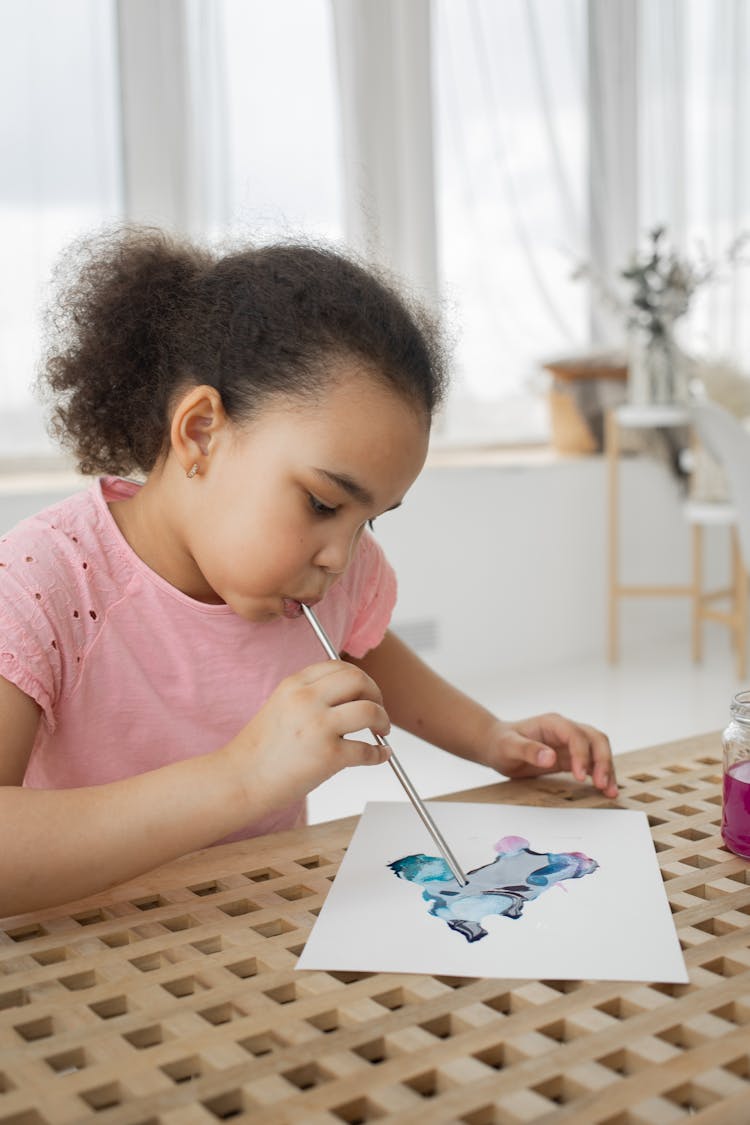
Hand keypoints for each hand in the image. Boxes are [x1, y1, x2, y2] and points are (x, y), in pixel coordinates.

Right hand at [227, 661, 391, 807]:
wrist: (240, 779)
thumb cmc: (260, 750)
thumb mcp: (280, 706)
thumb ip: (309, 696)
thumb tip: (349, 696)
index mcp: (294, 684)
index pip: (338, 666)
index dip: (359, 678)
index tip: (364, 691)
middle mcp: (307, 699)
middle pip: (359, 680)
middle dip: (376, 693)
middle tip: (378, 709)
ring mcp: (319, 726)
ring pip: (370, 711)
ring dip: (383, 720)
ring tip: (381, 731)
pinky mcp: (329, 755)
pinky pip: (367, 750)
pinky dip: (379, 754)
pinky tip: (380, 756)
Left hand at [487, 713, 617, 797]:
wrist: (496, 746)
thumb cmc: (500, 743)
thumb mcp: (508, 746)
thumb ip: (528, 750)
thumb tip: (550, 758)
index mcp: (553, 723)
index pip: (576, 735)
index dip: (581, 754)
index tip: (579, 776)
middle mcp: (565, 730)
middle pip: (595, 739)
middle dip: (602, 761)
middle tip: (602, 784)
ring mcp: (570, 744)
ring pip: (598, 751)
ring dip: (607, 769)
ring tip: (610, 791)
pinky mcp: (570, 757)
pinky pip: (591, 764)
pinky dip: (600, 775)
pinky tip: (604, 790)